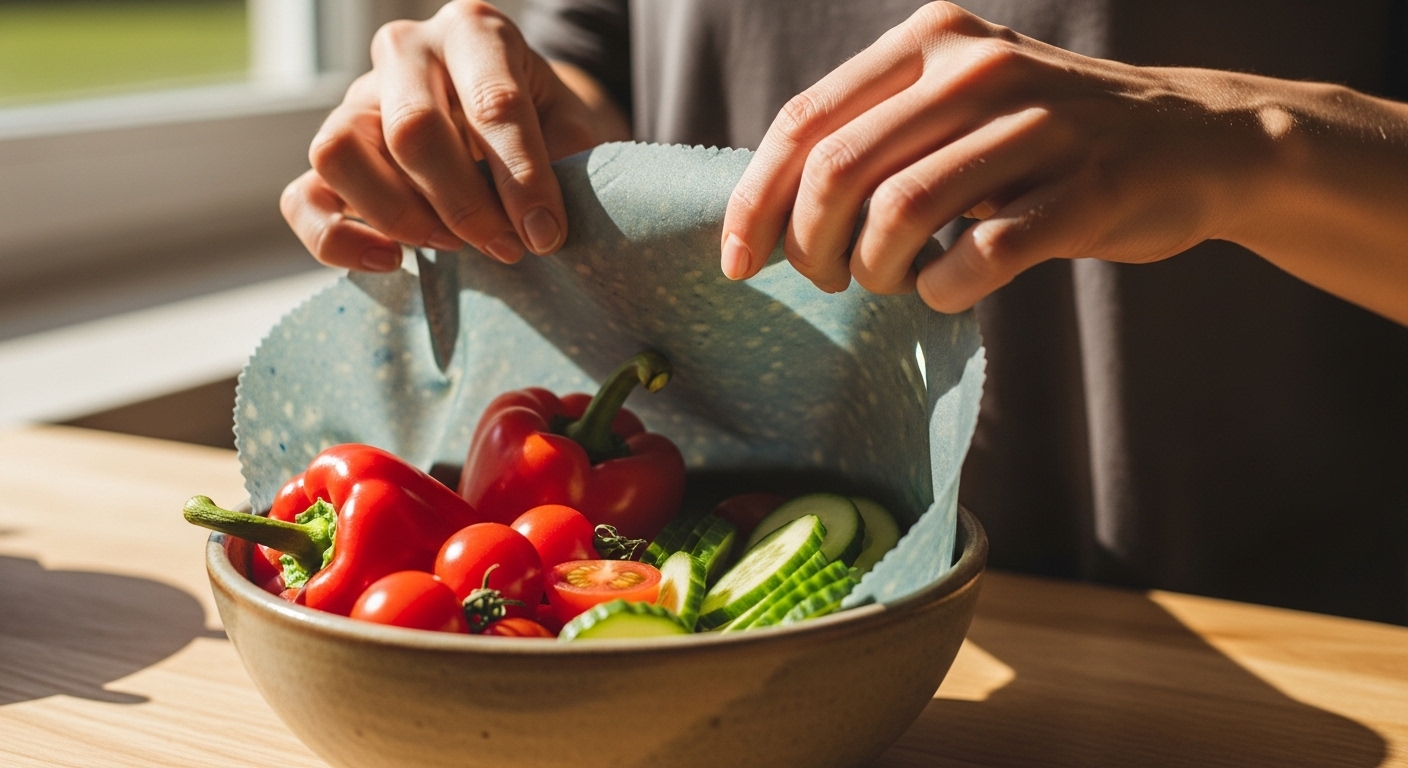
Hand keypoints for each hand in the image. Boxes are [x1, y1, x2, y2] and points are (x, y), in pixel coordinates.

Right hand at [280, 0, 629, 271]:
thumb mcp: (574, 130)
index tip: (547, 234)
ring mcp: (358, 98)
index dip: (522, 179)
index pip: (493, 103)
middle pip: (412, 128)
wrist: (521, 123)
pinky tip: (392, 261)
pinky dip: (337, 240)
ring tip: (451, 244)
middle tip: (507, 248)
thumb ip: (567, 167)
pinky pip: (303, 198)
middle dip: (464, 205)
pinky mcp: (334, 155)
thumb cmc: (548, 126)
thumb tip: (544, 229)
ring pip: (339, 152)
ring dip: (399, 214)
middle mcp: (407, 51)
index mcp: (476, 32)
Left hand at [720, 2, 1276, 311]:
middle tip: (826, 278)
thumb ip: (874, 132)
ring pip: (900, 211)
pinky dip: (942, 288)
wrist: (1195, 141)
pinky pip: (980, 252)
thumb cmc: (1045, 141)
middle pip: (838, 170)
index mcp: (931, 41)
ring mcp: (1038, 124)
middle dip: (807, 245)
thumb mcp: (957, 104)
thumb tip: (766, 205)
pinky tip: (945, 288)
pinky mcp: (1088, 187)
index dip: (754, 200)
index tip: (738, 261)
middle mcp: (978, 68)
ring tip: (890, 281)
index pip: (805, 122)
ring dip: (874, 271)